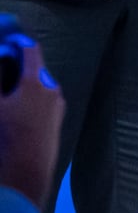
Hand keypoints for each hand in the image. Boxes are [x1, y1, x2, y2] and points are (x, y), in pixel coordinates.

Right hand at [0, 30, 64, 206]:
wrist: (27, 171)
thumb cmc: (7, 135)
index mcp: (37, 82)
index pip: (30, 50)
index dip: (17, 42)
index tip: (6, 41)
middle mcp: (52, 90)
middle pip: (34, 68)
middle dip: (17, 65)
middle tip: (3, 66)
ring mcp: (57, 106)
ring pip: (38, 85)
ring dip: (23, 82)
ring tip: (6, 90)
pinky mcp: (57, 120)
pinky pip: (42, 100)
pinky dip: (29, 97)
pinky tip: (15, 108)